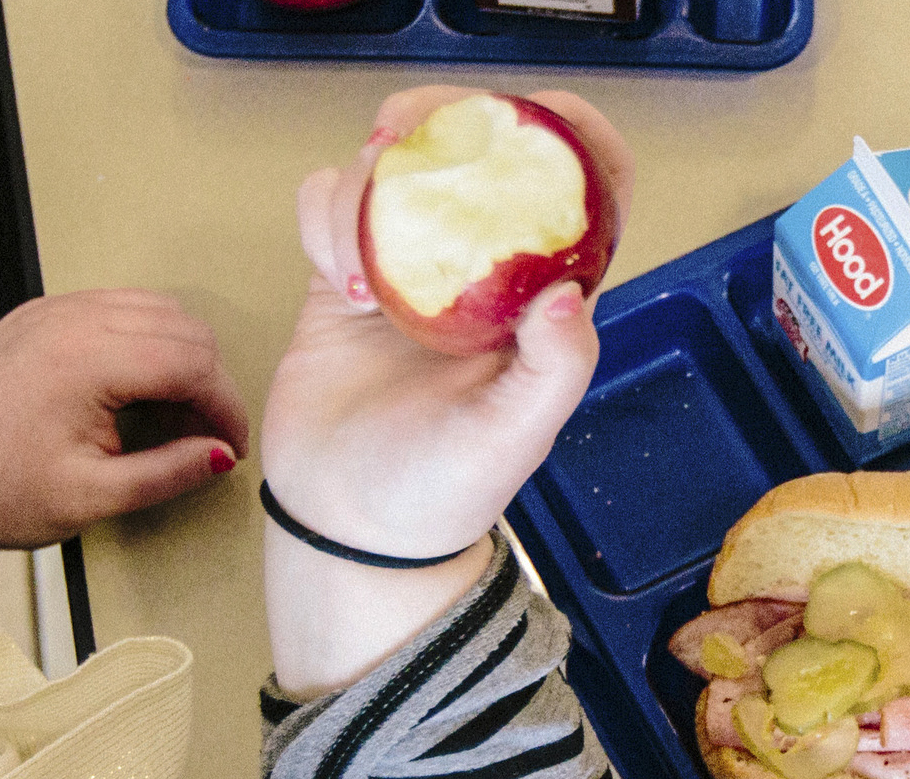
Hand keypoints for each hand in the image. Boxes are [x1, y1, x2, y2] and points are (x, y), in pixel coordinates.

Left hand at [0, 290, 249, 566]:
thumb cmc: (7, 493)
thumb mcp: (96, 496)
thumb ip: (168, 472)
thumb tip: (222, 454)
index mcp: (83, 361)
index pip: (191, 361)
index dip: (225, 405)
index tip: (230, 447)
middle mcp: (70, 318)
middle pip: (183, 327)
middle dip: (208, 381)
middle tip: (200, 436)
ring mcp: (54, 308)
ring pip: (158, 308)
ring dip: (181, 356)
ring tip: (171, 412)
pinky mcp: (43, 313)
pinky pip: (120, 307)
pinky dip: (147, 340)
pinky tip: (137, 387)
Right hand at [261, 85, 634, 560]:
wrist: (351, 530)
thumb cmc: (442, 493)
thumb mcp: (516, 438)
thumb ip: (556, 367)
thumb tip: (567, 290)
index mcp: (544, 299)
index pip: (585, 189)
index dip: (571, 135)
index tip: (534, 118)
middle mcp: (481, 271)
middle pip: (479, 150)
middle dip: (447, 121)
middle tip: (406, 136)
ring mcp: (409, 266)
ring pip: (396, 165)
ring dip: (370, 182)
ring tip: (357, 272)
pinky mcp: (343, 275)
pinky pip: (331, 202)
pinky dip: (325, 218)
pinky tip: (335, 284)